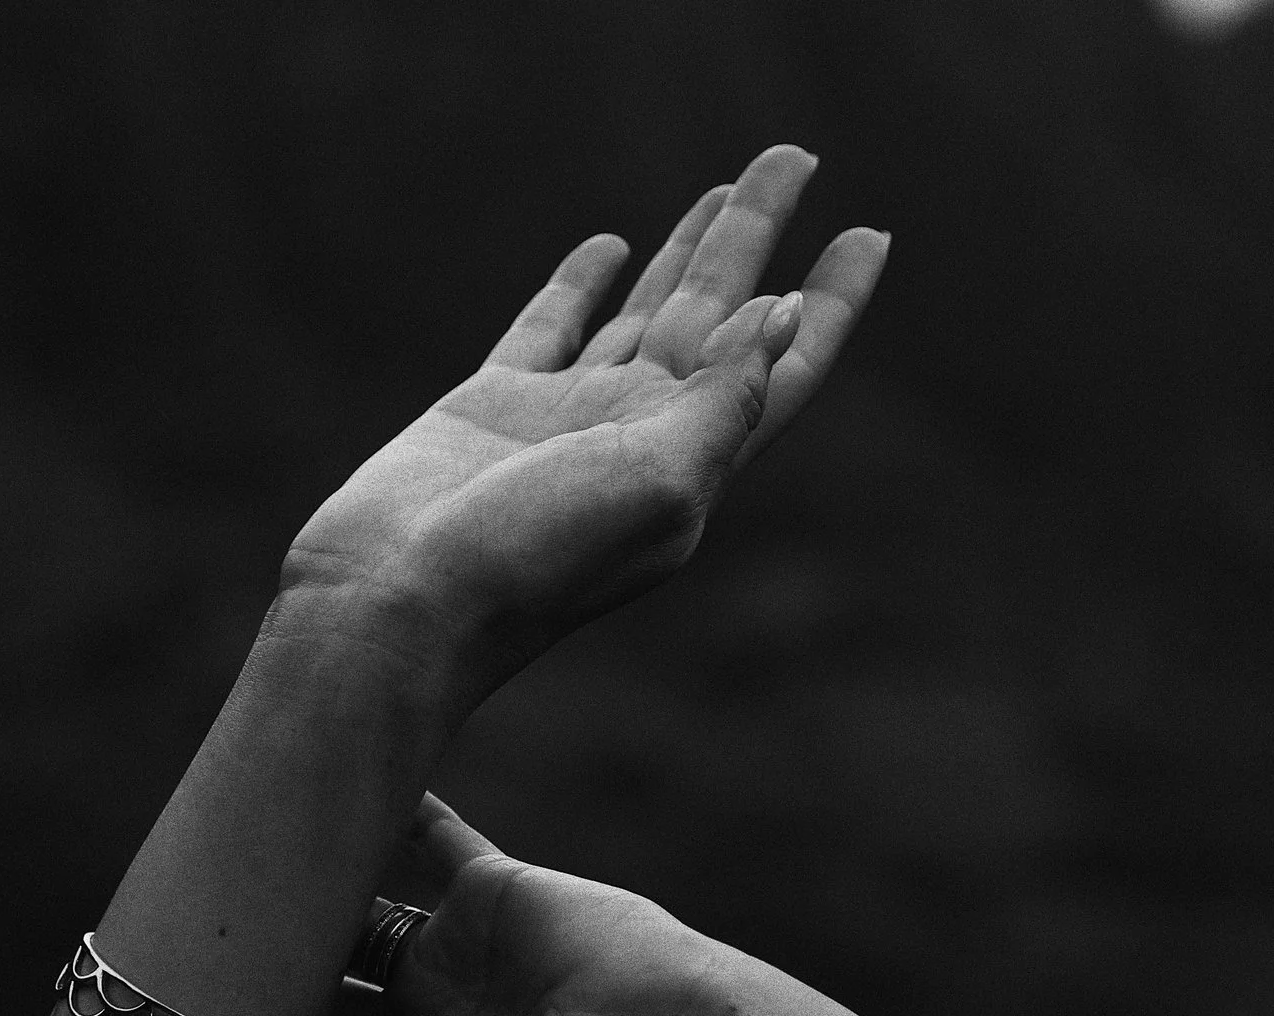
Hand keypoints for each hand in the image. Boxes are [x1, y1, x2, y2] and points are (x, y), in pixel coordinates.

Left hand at [114, 796, 754, 1015]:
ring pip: (351, 900)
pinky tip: (312, 766)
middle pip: (306, 975)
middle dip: (245, 949)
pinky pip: (423, 834)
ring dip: (297, 874)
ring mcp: (453, 951)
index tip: (120, 1008)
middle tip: (152, 915)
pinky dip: (381, 801)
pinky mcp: (490, 887)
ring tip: (214, 842)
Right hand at [290, 144, 888, 660]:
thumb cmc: (533, 558)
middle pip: (721, 316)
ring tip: (725, 188)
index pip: (784, 366)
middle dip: (759, 236)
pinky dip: (583, 284)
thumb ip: (725, 401)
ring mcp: (568, 418)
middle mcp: (641, 435)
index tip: (871, 233)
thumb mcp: (658, 483)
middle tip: (794, 156)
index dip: (831, 303)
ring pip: (646, 311)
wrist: (402, 601)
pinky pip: (552, 326)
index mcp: (695, 461)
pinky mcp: (494, 404)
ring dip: (689, 250)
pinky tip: (612, 244)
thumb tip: (783, 316)